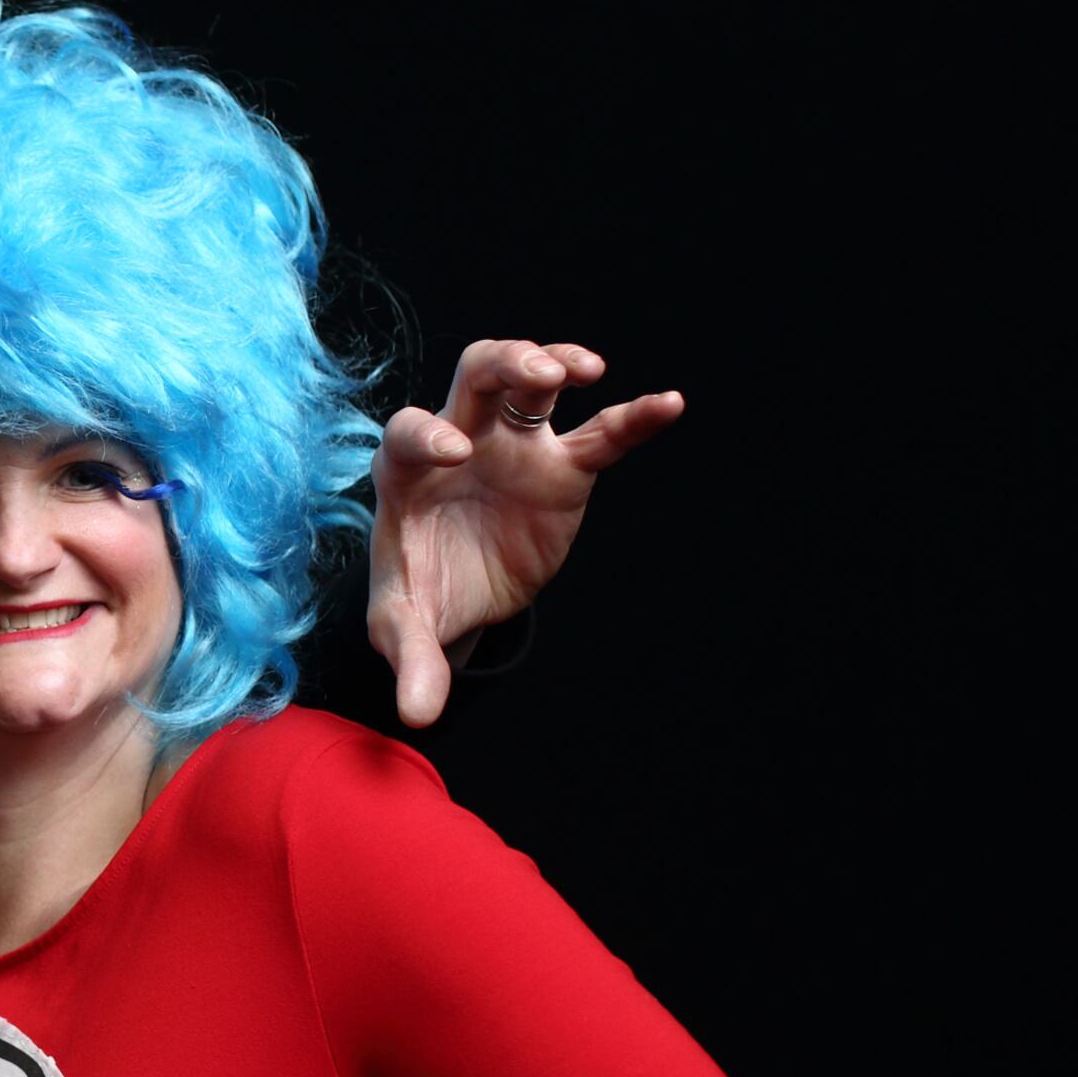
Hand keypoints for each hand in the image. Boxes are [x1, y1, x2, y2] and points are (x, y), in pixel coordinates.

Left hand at [367, 338, 683, 728]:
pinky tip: (670, 405)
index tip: (456, 451)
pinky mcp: (564, 470)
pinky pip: (603, 436)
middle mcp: (461, 441)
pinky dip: (635, 418)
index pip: (409, 433)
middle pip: (475, 376)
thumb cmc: (423, 597)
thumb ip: (412, 661)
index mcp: (408, 471)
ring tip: (584, 368)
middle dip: (502, 363)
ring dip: (556, 364)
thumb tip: (418, 713)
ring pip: (533, 386)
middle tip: (534, 370)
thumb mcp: (408, 631)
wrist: (463, 599)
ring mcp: (515, 449)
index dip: (427, 434)